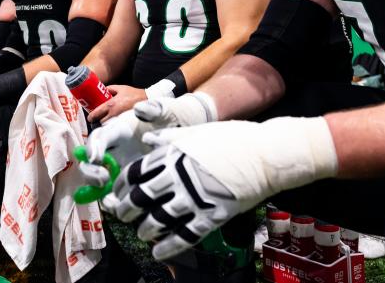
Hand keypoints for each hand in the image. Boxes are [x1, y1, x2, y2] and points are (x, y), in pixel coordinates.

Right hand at [81, 94, 217, 186]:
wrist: (190, 130)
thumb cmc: (176, 118)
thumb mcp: (167, 110)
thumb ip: (154, 108)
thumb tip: (139, 109)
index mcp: (121, 130)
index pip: (99, 137)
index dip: (92, 147)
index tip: (95, 159)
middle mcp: (117, 148)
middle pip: (92, 159)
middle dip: (90, 170)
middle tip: (103, 179)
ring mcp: (122, 164)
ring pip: (99, 177)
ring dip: (97, 186)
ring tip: (111, 195)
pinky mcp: (131, 180)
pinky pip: (114, 192)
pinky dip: (111, 199)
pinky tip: (119, 204)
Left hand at [88, 85, 146, 123]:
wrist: (146, 99)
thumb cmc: (133, 93)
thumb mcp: (120, 88)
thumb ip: (109, 88)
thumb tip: (101, 90)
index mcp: (111, 104)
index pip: (97, 113)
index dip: (91, 116)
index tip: (90, 118)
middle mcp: (114, 113)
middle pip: (101, 122)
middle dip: (98, 121)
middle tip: (97, 118)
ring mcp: (120, 119)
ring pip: (108, 125)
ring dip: (105, 124)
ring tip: (105, 120)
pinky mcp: (125, 122)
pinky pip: (115, 126)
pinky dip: (112, 125)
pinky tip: (113, 122)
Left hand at [101, 117, 338, 260]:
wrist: (267, 155)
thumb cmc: (234, 138)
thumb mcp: (198, 131)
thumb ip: (170, 137)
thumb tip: (147, 139)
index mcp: (174, 154)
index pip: (137, 172)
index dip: (122, 185)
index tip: (116, 192)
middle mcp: (180, 176)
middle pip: (142, 197)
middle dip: (127, 208)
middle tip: (122, 214)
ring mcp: (195, 197)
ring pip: (159, 219)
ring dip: (146, 228)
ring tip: (142, 233)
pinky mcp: (212, 215)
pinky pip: (185, 235)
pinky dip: (168, 246)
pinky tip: (159, 251)